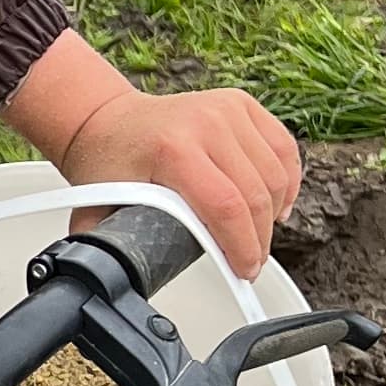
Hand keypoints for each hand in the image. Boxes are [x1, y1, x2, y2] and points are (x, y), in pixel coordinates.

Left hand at [0, 31, 301, 279]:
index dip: (241, 247)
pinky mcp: (241, 104)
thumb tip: (115, 281)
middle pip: (256, 194)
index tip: (243, 271)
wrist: (107, 118)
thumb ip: (109, 245)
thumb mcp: (99, 207)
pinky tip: (276, 202)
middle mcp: (204, 122)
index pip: (225, 206)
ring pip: (275, 174)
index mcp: (172, 148)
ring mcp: (226, 109)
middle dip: (259, 239)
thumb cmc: (107, 160)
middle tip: (250, 263)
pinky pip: (283, 147)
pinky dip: (286, 180)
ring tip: (257, 235)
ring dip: (273, 212)